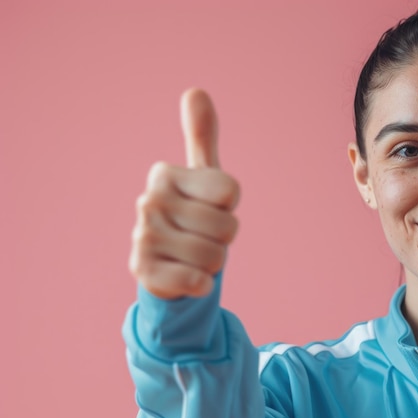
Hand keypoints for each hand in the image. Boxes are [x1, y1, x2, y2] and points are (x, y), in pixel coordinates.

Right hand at [129, 89, 239, 298]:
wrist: (166, 265)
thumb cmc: (192, 216)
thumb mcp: (202, 177)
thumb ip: (201, 137)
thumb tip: (195, 90)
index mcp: (166, 174)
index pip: (230, 191)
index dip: (229, 206)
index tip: (211, 207)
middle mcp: (150, 200)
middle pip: (227, 227)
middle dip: (223, 239)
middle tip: (202, 236)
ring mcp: (143, 236)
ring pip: (216, 256)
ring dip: (213, 263)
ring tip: (193, 256)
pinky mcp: (142, 271)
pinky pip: (197, 281)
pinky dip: (200, 284)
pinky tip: (185, 276)